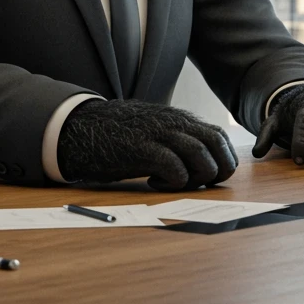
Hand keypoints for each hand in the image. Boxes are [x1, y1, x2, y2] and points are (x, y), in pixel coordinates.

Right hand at [57, 99, 237, 190]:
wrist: (80, 128)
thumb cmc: (118, 135)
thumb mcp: (153, 130)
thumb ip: (177, 138)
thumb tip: (202, 159)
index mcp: (178, 119)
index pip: (219, 136)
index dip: (224, 158)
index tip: (212, 176)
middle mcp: (173, 123)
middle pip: (216, 144)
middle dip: (219, 169)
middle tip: (202, 184)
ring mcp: (158, 134)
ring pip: (200, 155)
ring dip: (196, 176)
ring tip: (176, 183)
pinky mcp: (141, 149)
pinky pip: (174, 167)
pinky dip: (173, 182)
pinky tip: (154, 183)